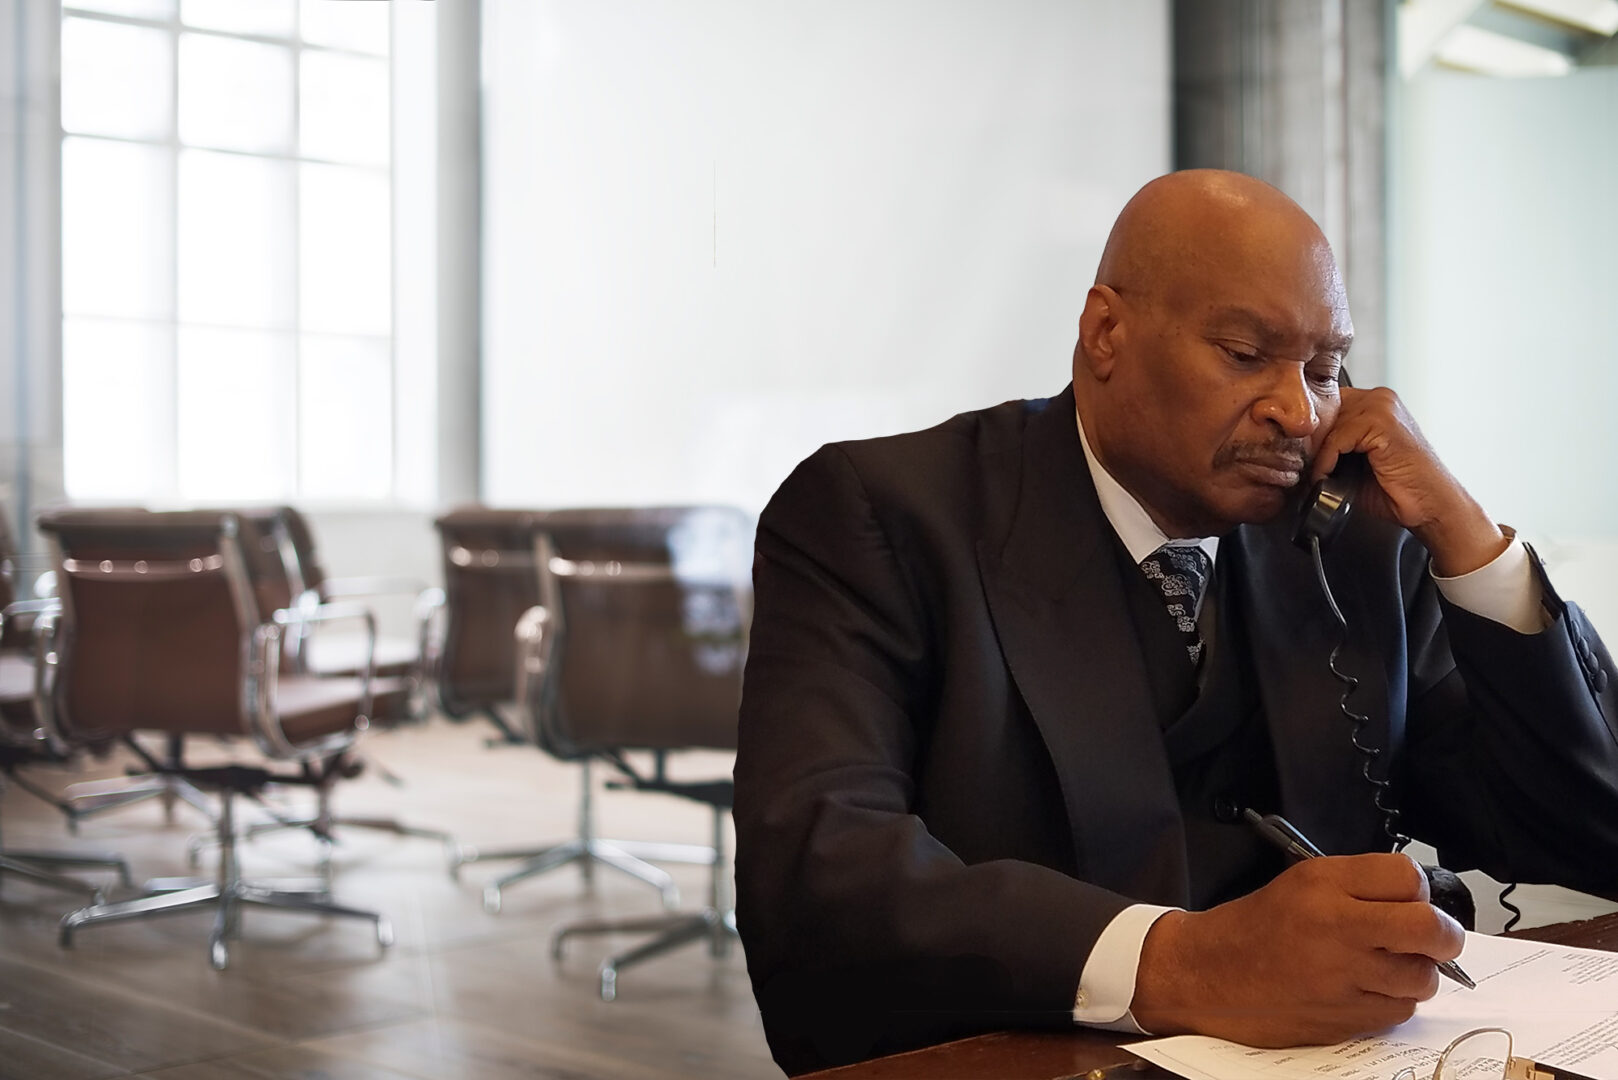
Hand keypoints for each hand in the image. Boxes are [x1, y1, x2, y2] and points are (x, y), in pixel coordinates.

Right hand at [1130, 853, 1465, 1046]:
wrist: (1208, 974)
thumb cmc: (1255, 928)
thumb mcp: (1300, 882)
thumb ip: (1359, 885)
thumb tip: (1420, 902)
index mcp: (1322, 884)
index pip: (1407, 876)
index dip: (1416, 889)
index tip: (1409, 898)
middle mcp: (1336, 927)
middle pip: (1430, 929)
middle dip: (1444, 934)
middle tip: (1435, 936)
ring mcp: (1342, 976)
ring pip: (1422, 977)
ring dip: (1417, 971)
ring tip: (1389, 964)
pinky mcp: (1344, 1017)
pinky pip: (1399, 1010)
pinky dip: (1393, 1000)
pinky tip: (1367, 988)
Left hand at [1312, 387, 1507, 575]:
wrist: (1431, 507)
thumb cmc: (1397, 489)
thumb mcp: (1353, 464)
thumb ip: (1329, 449)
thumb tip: (1293, 451)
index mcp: (1374, 403)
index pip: (1325, 405)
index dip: (1310, 433)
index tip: (1298, 457)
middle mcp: (1379, 398)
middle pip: (1322, 411)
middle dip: (1309, 443)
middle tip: (1300, 469)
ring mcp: (1383, 407)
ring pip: (1327, 423)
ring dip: (1315, 453)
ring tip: (1315, 476)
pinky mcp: (1383, 423)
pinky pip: (1337, 438)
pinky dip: (1326, 460)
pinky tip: (1328, 477)